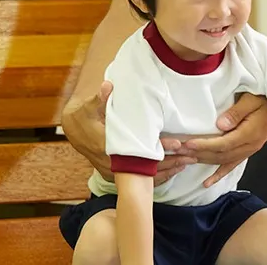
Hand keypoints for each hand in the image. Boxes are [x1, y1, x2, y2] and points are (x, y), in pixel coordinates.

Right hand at [71, 81, 197, 185]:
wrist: (76, 131)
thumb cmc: (86, 115)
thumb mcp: (90, 106)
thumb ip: (101, 98)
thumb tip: (107, 86)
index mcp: (108, 145)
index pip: (138, 148)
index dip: (159, 146)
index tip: (177, 143)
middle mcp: (111, 162)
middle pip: (145, 166)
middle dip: (169, 162)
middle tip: (190, 155)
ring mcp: (114, 170)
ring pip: (144, 176)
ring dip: (167, 170)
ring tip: (187, 162)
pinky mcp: (116, 173)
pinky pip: (139, 179)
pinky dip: (157, 176)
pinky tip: (174, 171)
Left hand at [175, 93, 266, 187]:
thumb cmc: (266, 98)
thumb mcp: (252, 99)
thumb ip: (237, 112)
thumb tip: (221, 125)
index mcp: (250, 134)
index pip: (223, 143)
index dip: (204, 145)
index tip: (188, 144)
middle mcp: (249, 146)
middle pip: (220, 154)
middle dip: (199, 154)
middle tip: (180, 153)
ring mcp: (249, 150)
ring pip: (224, 161)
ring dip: (205, 161)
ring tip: (186, 160)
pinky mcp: (248, 150)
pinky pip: (232, 165)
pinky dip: (219, 174)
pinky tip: (208, 181)